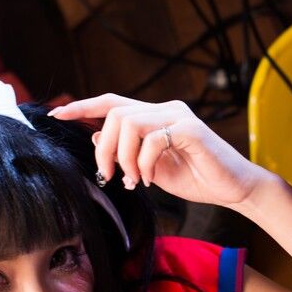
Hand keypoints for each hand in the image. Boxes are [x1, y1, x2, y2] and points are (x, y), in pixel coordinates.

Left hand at [50, 95, 271, 208]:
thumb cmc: (197, 178)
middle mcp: (166, 110)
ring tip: (132, 180)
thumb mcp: (151, 168)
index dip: (82, 106)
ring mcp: (180, 117)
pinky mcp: (191, 131)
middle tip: (108, 175)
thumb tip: (95, 135)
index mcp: (156, 116)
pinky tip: (149, 178)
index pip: (112, 103)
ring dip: (123, 157)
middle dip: (104, 147)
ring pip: (129, 123)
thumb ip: (128, 151)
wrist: (235, 189)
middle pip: (115, 113)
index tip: (57, 115)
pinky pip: (152, 139)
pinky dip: (143, 163)